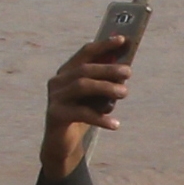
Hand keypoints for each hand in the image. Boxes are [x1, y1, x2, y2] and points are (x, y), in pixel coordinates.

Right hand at [43, 28, 137, 172]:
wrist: (62, 144)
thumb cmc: (83, 115)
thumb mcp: (95, 97)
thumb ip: (105, 83)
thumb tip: (125, 69)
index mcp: (67, 72)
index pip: (86, 53)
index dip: (103, 45)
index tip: (122, 40)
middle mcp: (58, 81)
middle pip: (85, 69)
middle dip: (108, 68)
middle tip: (128, 72)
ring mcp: (55, 97)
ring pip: (82, 86)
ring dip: (106, 87)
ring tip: (124, 92)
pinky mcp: (56, 115)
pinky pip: (81, 113)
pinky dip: (100, 118)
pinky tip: (115, 124)